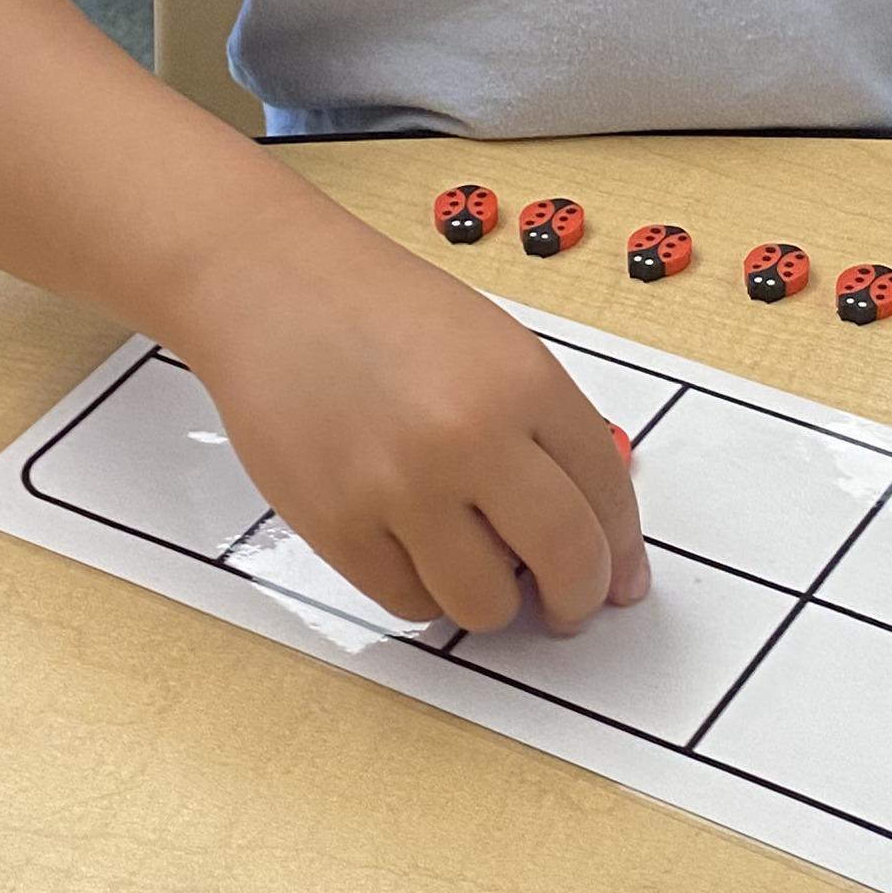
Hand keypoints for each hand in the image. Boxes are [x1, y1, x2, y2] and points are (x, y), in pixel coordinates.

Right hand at [174, 201, 650, 635]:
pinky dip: (421, 590)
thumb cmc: (382, 311)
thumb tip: (590, 528)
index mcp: (523, 383)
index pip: (608, 497)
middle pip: (566, 561)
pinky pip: (407, 603)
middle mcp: (469, 436)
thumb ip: (544, 431)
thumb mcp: (494, 347)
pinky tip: (414, 549)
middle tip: (568, 606)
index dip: (621, 553)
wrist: (271, 287)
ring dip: (492, 600)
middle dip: (578, 599)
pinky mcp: (336, 525)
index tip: (619, 578)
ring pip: (486, 605)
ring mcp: (399, 487)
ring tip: (474, 563)